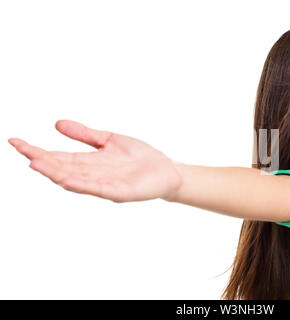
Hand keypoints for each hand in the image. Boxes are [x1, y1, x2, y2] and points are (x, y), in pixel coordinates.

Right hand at [8, 120, 181, 202]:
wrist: (166, 170)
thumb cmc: (140, 157)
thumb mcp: (110, 140)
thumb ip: (86, 134)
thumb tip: (57, 124)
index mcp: (90, 162)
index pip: (59, 156)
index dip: (38, 150)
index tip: (15, 141)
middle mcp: (93, 174)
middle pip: (62, 168)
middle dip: (41, 160)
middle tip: (21, 149)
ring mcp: (105, 184)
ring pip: (75, 179)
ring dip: (55, 172)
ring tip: (36, 163)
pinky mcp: (119, 191)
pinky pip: (97, 188)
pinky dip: (81, 184)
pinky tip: (66, 179)